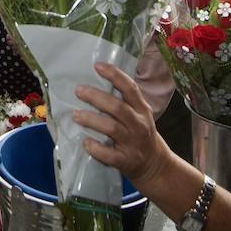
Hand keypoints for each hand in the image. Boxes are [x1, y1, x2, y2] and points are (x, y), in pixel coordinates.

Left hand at [72, 63, 174, 188]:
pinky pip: (109, 155)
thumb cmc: (140, 133)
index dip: (115, 75)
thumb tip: (94, 83)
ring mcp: (132, 143)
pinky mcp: (125, 161)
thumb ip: (123, 101)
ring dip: (92, 120)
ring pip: (112, 128)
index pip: (130, 88)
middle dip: (96, 97)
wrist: (155, 165)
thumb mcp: (139, 114)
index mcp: (141, 109)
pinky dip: (96, 148)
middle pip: (118, 107)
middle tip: (78, 90)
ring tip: (75, 115)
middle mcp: (138, 124)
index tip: (97, 66)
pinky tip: (86, 142)